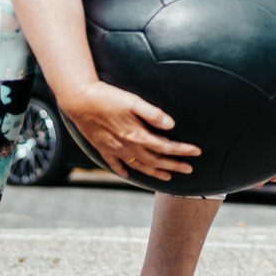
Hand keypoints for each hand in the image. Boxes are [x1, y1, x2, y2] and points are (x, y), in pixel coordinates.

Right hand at [58, 80, 199, 180]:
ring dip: (155, 172)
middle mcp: (126, 146)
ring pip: (138, 166)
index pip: (166, 147)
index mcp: (137, 135)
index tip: (197, 152)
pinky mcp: (102, 148)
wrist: (78, 100)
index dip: (182, 150)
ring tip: (168, 177)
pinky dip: (124, 171)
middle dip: (174, 166)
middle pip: (155, 160)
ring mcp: (114, 149)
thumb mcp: (133, 101)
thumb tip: (171, 125)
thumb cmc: (107, 97)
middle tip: (190, 169)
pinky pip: (115, 164)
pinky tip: (129, 175)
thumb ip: (153, 114)